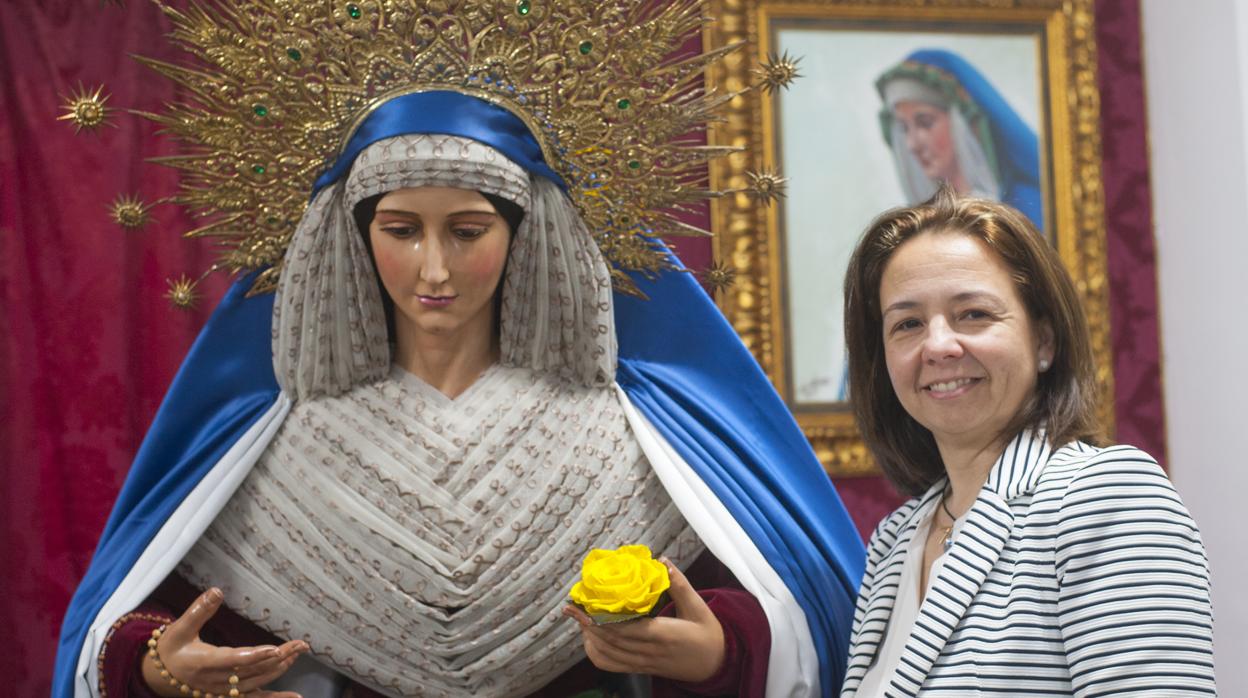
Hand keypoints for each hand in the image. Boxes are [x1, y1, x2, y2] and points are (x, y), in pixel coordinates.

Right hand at [141, 587, 309, 697]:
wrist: (160, 676)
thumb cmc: (172, 648)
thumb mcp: (180, 628)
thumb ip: (198, 610)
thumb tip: (217, 590)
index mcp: (204, 662)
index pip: (233, 660)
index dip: (254, 656)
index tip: (275, 649)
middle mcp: (217, 680)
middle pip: (253, 670)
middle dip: (279, 657)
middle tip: (301, 644)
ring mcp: (225, 690)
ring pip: (258, 681)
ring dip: (281, 667)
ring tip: (299, 652)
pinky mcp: (230, 694)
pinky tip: (296, 697)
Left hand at [562, 559, 724, 682]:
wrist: (716, 665)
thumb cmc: (708, 634)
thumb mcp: (699, 607)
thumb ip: (680, 584)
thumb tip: (662, 561)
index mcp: (664, 634)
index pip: (627, 630)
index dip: (603, 619)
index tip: (586, 604)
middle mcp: (651, 652)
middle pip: (612, 641)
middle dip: (588, 624)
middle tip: (572, 607)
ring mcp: (645, 663)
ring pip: (609, 655)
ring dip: (590, 638)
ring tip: (579, 618)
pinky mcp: (643, 669)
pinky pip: (614, 666)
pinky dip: (597, 654)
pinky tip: (590, 639)